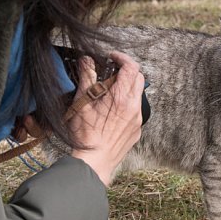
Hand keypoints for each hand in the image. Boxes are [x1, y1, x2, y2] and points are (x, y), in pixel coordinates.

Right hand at [68, 52, 143, 186]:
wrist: (95, 162)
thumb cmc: (86, 134)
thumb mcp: (81, 102)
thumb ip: (86, 77)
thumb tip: (87, 60)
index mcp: (121, 97)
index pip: (131, 67)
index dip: (122, 58)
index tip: (111, 57)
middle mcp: (134, 107)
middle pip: (139, 78)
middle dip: (127, 71)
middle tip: (111, 71)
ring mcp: (137, 119)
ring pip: (138, 94)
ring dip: (127, 88)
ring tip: (109, 92)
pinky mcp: (136, 130)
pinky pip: (136, 110)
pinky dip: (127, 103)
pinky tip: (112, 110)